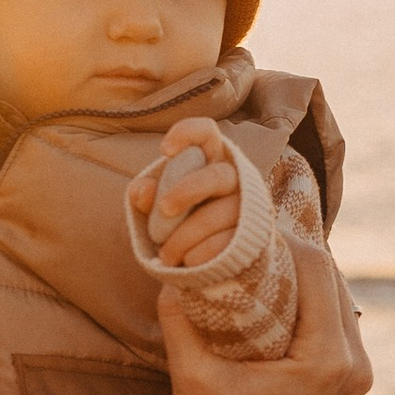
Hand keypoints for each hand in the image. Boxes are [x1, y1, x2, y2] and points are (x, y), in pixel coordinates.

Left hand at [128, 117, 240, 273]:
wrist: (215, 261)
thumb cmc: (183, 221)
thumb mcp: (160, 206)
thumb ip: (147, 196)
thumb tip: (142, 191)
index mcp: (210, 161)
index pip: (206, 133)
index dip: (188, 133)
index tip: (165, 150)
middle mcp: (234, 178)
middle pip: (216, 176)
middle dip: (187, 191)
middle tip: (163, 210)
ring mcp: (246, 207)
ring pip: (217, 215)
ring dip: (184, 236)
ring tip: (166, 255)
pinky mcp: (253, 236)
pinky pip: (224, 243)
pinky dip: (199, 253)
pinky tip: (186, 261)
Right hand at [160, 237, 369, 394]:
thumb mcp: (191, 377)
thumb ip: (182, 317)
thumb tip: (171, 269)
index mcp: (326, 358)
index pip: (317, 267)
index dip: (282, 236)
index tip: (248, 222)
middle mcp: (354, 362)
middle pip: (333, 277)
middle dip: (294, 250)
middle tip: (253, 231)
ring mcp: (357, 374)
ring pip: (339, 298)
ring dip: (304, 274)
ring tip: (262, 256)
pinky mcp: (349, 382)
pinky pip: (336, 323)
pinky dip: (311, 302)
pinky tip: (276, 293)